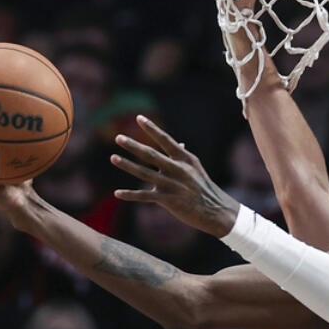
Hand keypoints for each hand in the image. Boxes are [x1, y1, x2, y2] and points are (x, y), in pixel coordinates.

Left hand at [110, 116, 239, 236]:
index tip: (139, 118)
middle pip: (151, 154)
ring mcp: (173, 185)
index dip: (152, 129)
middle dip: (133, 145)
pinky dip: (130, 195)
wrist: (215, 210)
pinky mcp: (169, 200)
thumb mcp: (195, 168)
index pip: (165, 139)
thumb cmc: (203, 187)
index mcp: (184, 158)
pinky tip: (117, 193)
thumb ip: (183, 156)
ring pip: (145, 173)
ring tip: (113, 157)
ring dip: (127, 165)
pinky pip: (145, 196)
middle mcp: (178, 169)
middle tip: (118, 137)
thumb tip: (178, 144)